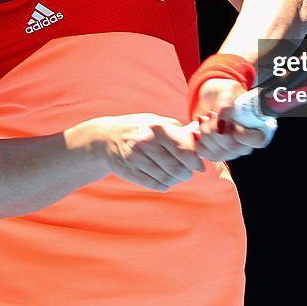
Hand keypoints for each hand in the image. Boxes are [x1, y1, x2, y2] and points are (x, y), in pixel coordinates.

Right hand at [85, 114, 204, 191]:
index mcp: (157, 128)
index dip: (195, 161)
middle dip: (186, 173)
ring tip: (175, 175)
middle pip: (176, 168)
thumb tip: (200, 138)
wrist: (106, 138)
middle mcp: (146, 142)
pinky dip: (163, 184)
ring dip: (175, 180)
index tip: (199, 165)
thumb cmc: (138, 128)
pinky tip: (163, 179)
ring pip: (166, 178)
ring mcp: (135, 158)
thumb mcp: (156, 121)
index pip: (184, 150)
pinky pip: (154, 185)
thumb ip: (178, 130)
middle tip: (187, 172)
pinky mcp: (129, 171)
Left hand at [191, 79, 273, 160]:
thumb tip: (222, 126)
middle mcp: (247, 142)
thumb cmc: (225, 93)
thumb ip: (226, 106)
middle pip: (234, 148)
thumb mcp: (228, 91)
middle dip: (216, 130)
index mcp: (258, 125)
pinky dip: (198, 141)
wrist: (210, 97)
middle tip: (211, 114)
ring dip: (206, 134)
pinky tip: (197, 129)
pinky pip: (207, 155)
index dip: (244, 135)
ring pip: (218, 153)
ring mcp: (232, 151)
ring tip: (204, 119)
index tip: (232, 123)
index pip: (259, 140)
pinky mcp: (218, 153)